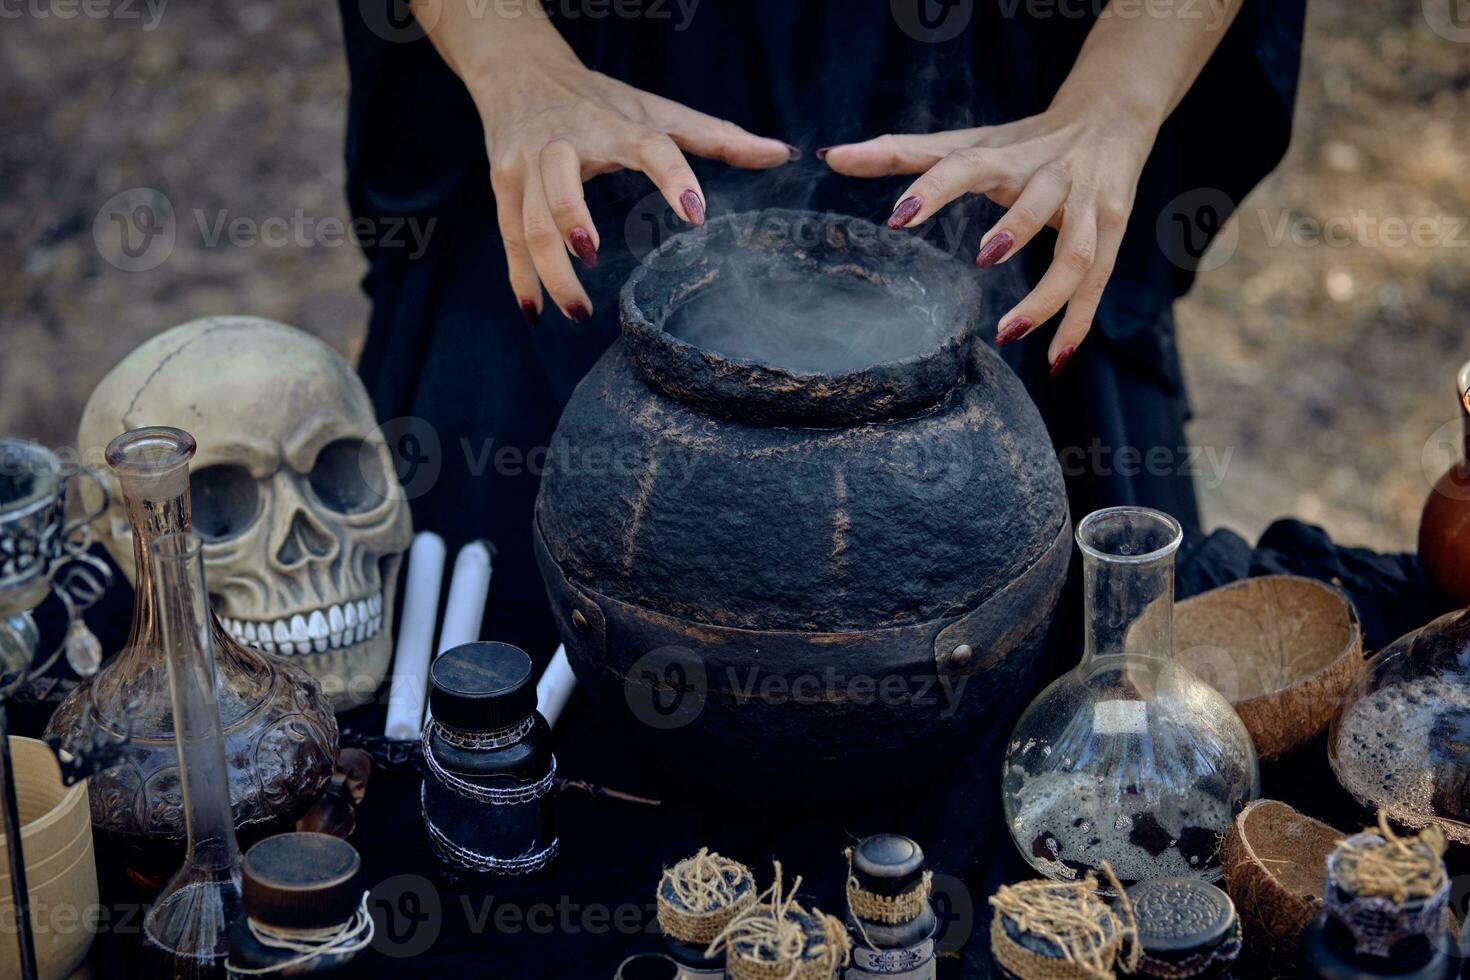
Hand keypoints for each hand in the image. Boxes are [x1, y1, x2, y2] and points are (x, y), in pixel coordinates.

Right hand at [448, 34, 794, 323]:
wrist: (521, 72)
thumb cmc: (600, 99)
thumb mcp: (657, 111)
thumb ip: (717, 137)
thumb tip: (781, 154)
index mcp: (613, 126)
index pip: (649, 147)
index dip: (672, 176)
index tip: (696, 213)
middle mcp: (563, 143)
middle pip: (558, 186)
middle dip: (570, 221)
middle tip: (594, 257)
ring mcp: (525, 166)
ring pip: (528, 222)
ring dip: (548, 269)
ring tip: (578, 312)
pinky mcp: (502, 186)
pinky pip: (507, 237)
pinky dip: (520, 277)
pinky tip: (536, 311)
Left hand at [823, 101, 1153, 374]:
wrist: (1112, 118)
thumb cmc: (1024, 140)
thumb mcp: (967, 142)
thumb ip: (898, 152)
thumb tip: (829, 156)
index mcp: (1009, 154)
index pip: (967, 164)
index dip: (933, 188)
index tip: (897, 219)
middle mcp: (1055, 176)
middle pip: (1041, 199)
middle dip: (1020, 225)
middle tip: (983, 256)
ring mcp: (1090, 207)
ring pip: (1079, 252)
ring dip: (1049, 292)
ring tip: (1009, 332)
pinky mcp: (1113, 234)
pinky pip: (1098, 284)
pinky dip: (1078, 323)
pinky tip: (1055, 361)